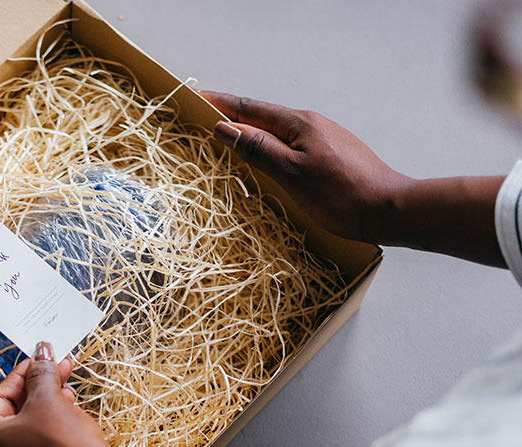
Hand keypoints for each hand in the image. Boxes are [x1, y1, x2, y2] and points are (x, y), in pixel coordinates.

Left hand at [0, 341, 119, 446]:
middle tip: (59, 373)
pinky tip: (69, 424)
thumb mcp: (48, 400)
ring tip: (69, 396)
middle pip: (12, 419)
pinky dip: (49, 439)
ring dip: (45, 414)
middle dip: (37, 393)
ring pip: (25, 439)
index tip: (40, 361)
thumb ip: (40, 374)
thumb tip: (40, 353)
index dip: (23, 375)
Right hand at [200, 91, 409, 243]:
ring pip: (277, 131)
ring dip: (250, 131)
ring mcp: (322, 139)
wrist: (388, 209)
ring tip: (227, 136)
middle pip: (263, 117)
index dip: (222, 104)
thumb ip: (258, 149)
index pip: (251, 109)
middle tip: (204, 116)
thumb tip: (225, 128)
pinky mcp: (330, 155)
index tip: (197, 97)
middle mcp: (311, 125)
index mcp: (299, 124)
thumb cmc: (341, 194)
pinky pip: (290, 144)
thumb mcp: (292, 173)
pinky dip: (269, 145)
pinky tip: (264, 157)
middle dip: (233, 116)